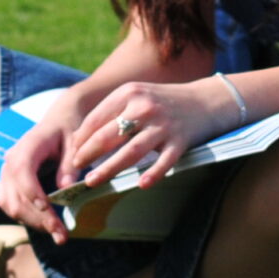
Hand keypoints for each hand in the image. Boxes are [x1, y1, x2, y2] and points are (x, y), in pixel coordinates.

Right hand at [0, 106, 79, 238]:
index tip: (49, 211)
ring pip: (11, 205)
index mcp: (26, 147)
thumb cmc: (67, 131)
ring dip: (33, 222)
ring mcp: (7, 175)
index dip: (33, 194)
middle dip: (38, 218)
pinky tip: (48, 226)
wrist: (58, 123)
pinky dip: (28, 218)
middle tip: (62, 235)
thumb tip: (65, 189)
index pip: (22, 173)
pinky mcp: (9, 185)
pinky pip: (12, 205)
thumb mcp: (75, 143)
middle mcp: (10, 162)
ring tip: (58, 235)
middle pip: (15, 196)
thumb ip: (70, 164)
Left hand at [65, 79, 238, 196]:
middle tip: (75, 169)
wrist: (206, 101)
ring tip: (92, 181)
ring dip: (109, 168)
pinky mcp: (181, 140)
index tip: (71, 155)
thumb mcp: (137, 96)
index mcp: (129, 93)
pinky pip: (164, 161)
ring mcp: (164, 125)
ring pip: (131, 151)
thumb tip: (80, 137)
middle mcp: (144, 107)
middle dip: (88, 154)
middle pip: (109, 135)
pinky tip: (141, 184)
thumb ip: (111, 112)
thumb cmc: (164, 102)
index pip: (97, 119)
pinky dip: (153, 173)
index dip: (81, 139)